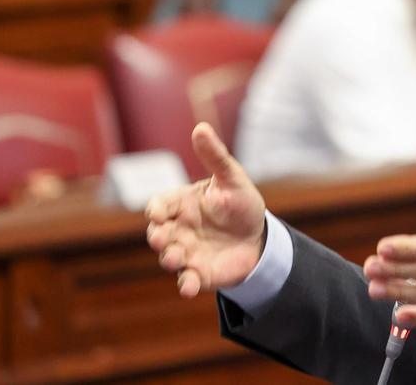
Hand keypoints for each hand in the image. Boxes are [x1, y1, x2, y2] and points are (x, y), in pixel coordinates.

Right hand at [145, 123, 266, 297]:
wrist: (258, 237)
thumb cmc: (240, 204)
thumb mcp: (232, 178)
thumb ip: (215, 157)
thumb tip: (201, 127)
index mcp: (181, 204)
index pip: (160, 205)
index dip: (157, 209)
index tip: (159, 213)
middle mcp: (178, 229)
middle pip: (158, 233)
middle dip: (157, 236)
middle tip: (162, 238)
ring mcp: (185, 252)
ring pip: (168, 258)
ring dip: (169, 259)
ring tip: (175, 258)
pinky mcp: (197, 273)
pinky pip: (186, 281)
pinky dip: (185, 285)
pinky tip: (189, 288)